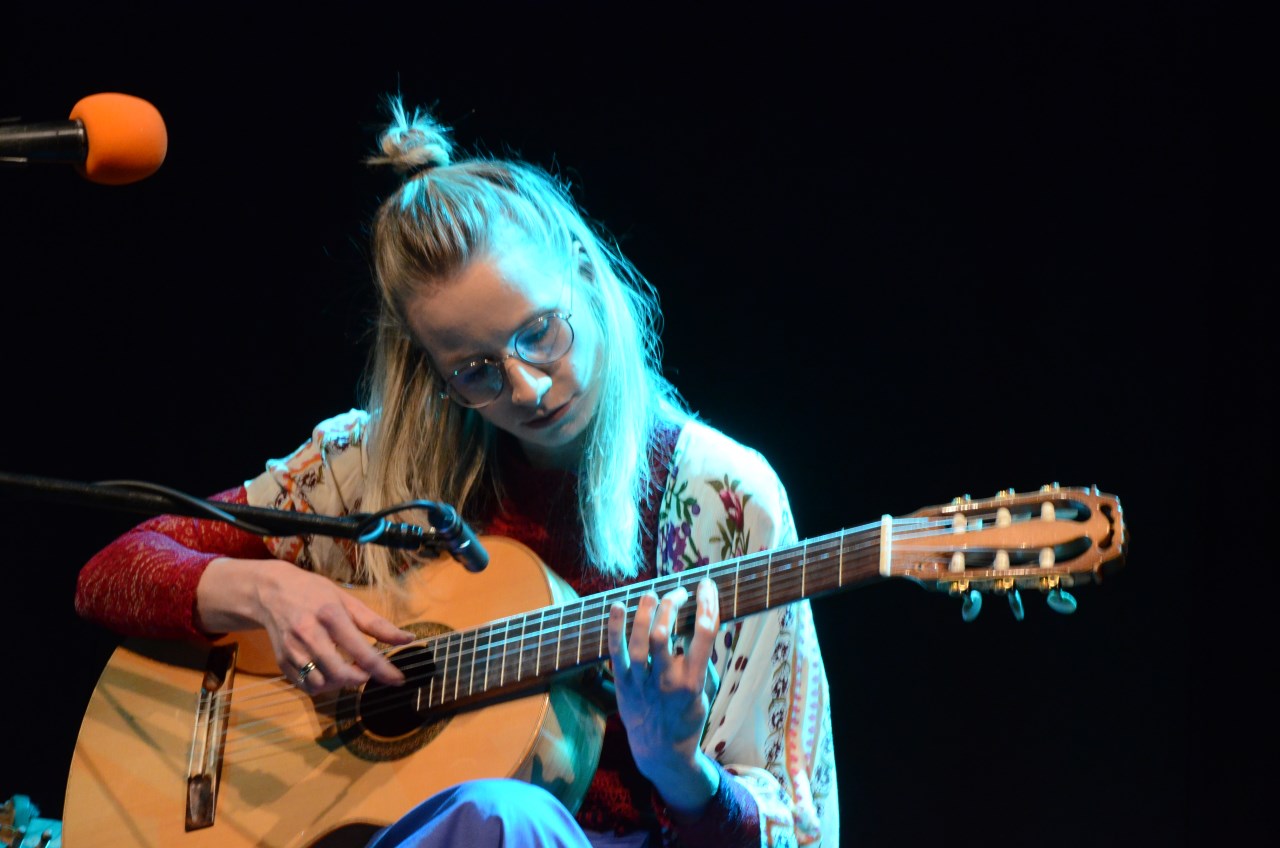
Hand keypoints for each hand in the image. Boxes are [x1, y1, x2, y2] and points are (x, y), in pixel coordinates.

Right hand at [197, 557, 414, 693]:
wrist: (270, 592)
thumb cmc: (315, 593)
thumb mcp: (348, 600)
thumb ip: (377, 623)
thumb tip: (407, 639)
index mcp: (331, 616)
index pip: (361, 651)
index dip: (383, 670)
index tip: (398, 680)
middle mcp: (309, 635)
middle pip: (340, 673)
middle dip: (360, 678)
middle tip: (367, 671)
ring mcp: (293, 650)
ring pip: (323, 684)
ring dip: (340, 683)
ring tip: (347, 668)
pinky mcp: (282, 662)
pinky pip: (306, 686)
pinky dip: (323, 685)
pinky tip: (328, 671)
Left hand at [607, 577, 720, 816]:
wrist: (660, 750)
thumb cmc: (687, 715)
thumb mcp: (707, 690)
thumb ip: (704, 659)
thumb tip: (700, 621)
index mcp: (693, 682)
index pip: (704, 634)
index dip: (707, 602)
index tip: (706, 585)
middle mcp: (666, 681)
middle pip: (662, 632)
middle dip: (670, 603)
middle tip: (677, 593)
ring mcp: (641, 682)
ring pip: (638, 640)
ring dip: (645, 610)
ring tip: (653, 595)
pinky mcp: (623, 683)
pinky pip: (615, 652)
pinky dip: (615, 626)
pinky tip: (619, 605)